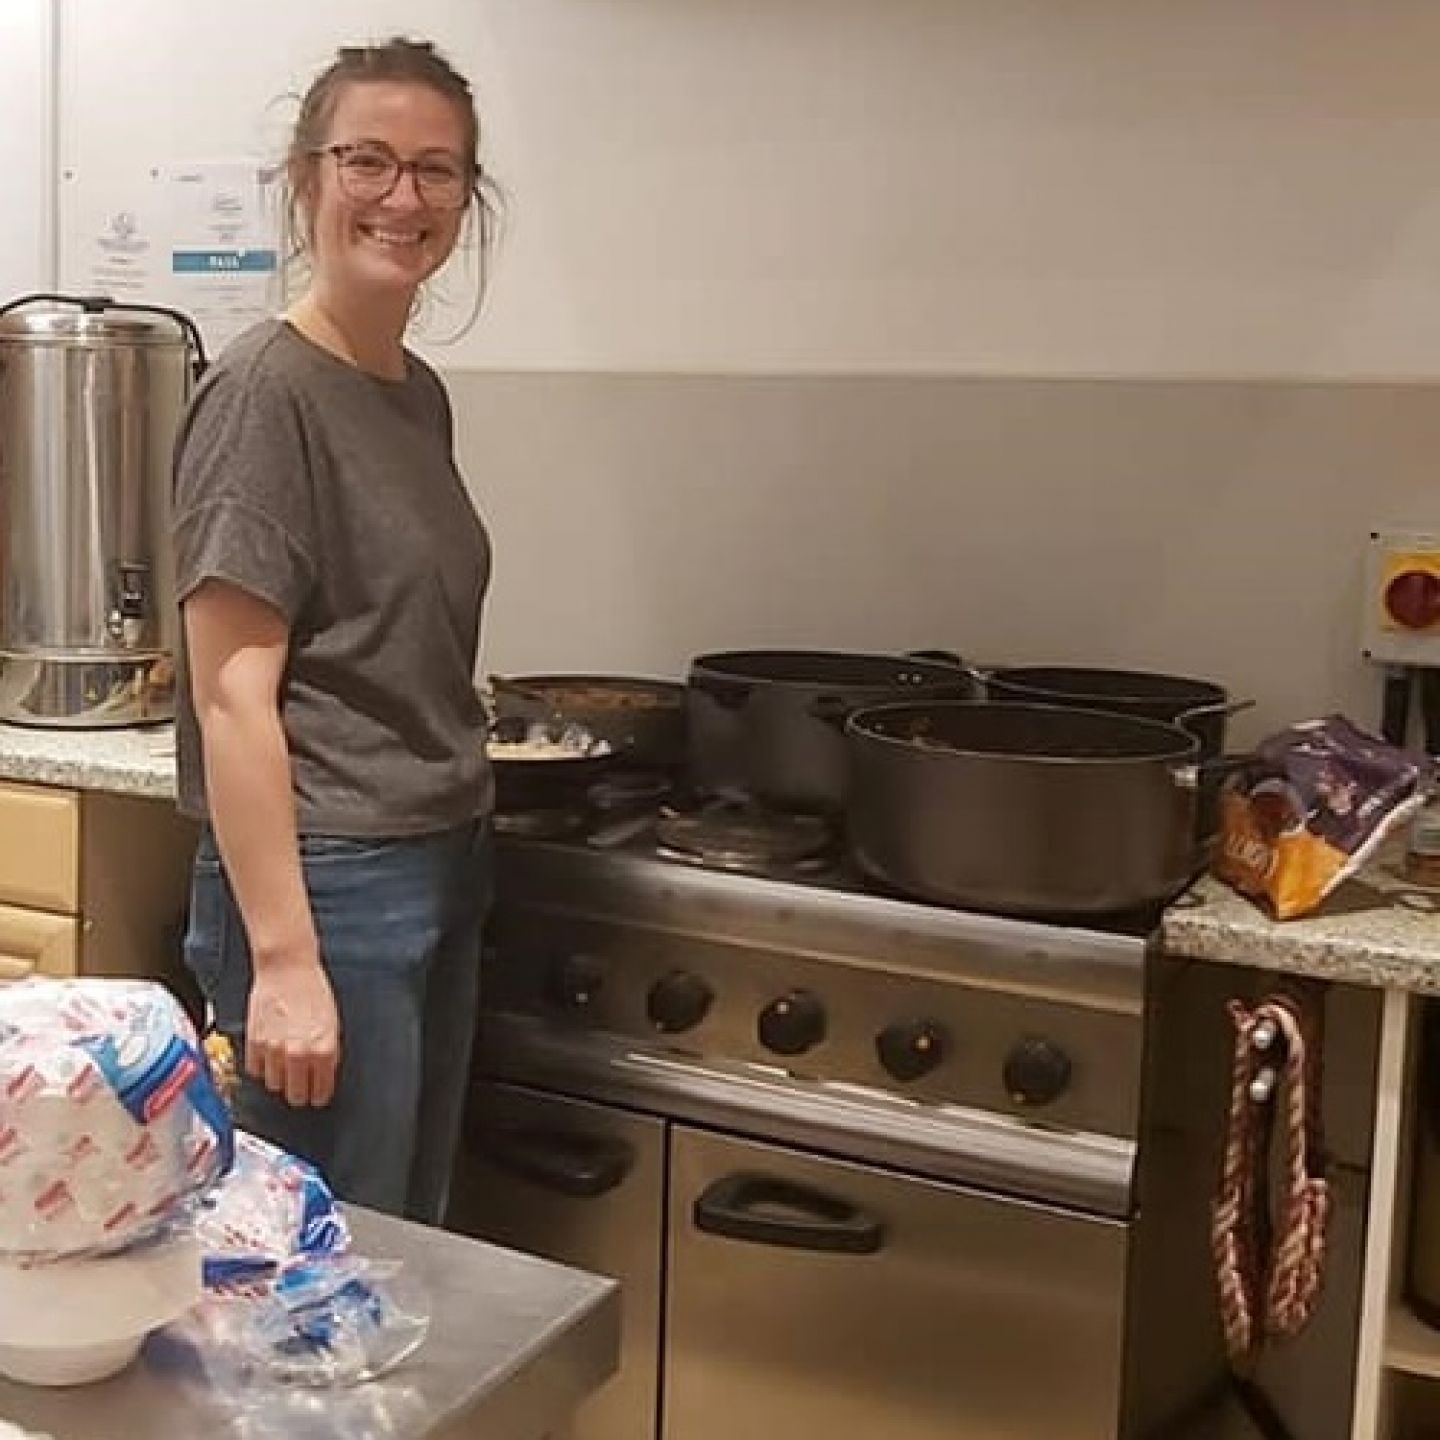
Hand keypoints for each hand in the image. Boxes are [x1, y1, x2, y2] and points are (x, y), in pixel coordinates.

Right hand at [245, 954, 340, 1107]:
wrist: (287, 968)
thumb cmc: (313, 989)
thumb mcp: (333, 1023)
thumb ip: (328, 1053)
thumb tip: (324, 1075)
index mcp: (324, 1050)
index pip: (321, 1092)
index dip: (319, 1095)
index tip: (318, 1095)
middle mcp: (299, 1054)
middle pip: (295, 1095)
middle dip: (300, 1092)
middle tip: (301, 1086)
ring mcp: (274, 1051)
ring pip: (274, 1086)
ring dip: (280, 1079)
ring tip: (285, 1066)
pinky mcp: (254, 1044)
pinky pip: (256, 1071)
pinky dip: (262, 1067)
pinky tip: (269, 1056)